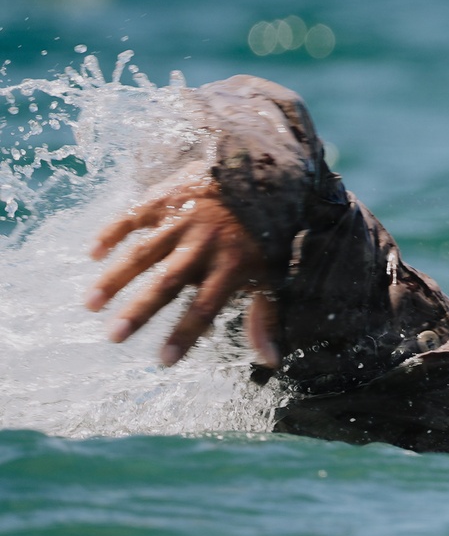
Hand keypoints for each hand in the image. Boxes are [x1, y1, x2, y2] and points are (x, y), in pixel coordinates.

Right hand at [85, 176, 280, 367]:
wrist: (259, 175)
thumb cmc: (264, 235)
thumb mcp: (272, 274)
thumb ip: (265, 317)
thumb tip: (271, 361)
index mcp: (230, 267)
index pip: (204, 307)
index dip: (185, 334)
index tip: (163, 360)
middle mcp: (202, 245)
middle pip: (167, 283)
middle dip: (139, 310)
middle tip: (113, 336)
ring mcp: (180, 221)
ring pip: (142, 253)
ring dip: (115, 278)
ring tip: (90, 304)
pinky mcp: (164, 198)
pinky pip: (132, 217)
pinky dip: (111, 233)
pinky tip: (92, 255)